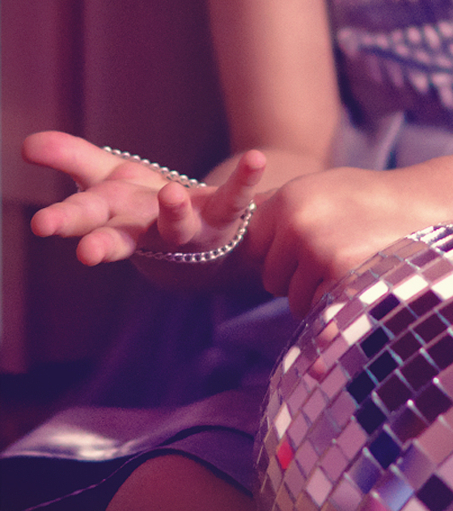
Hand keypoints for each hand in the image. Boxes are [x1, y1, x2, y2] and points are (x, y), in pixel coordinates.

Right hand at [25, 131, 264, 266]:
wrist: (207, 244)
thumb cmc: (147, 209)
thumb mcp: (109, 180)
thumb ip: (73, 160)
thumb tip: (26, 144)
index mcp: (116, 220)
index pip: (86, 219)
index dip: (65, 222)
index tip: (42, 226)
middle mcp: (149, 231)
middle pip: (121, 236)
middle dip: (100, 242)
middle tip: (85, 252)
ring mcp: (188, 228)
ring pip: (178, 227)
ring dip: (174, 213)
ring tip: (172, 195)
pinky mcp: (224, 217)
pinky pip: (235, 199)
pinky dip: (244, 180)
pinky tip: (255, 158)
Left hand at [246, 166, 438, 315]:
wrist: (424, 205)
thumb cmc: (372, 200)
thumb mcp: (321, 188)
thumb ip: (280, 206)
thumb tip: (235, 221)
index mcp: (288, 199)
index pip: (253, 247)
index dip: (277, 255)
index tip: (302, 250)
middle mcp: (296, 223)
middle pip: (270, 278)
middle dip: (296, 279)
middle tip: (333, 258)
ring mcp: (318, 250)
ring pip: (294, 299)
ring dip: (317, 295)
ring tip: (350, 266)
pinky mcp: (341, 275)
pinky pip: (320, 309)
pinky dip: (337, 305)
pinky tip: (358, 279)